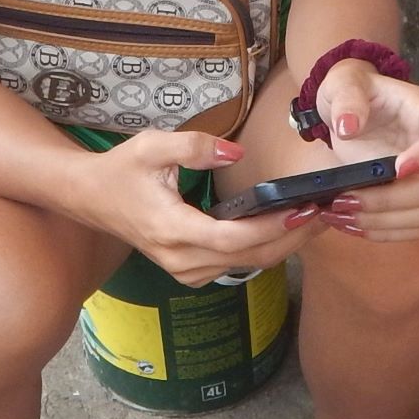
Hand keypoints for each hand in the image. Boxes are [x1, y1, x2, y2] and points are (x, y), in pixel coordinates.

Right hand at [78, 130, 319, 286]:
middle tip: (328, 211)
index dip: (273, 227)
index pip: (232, 239)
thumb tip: (237, 152)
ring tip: (316, 216)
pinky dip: (265, 249)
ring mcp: (185, 271)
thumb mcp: (151, 146)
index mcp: (171, 229)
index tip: (304, 208)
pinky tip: (286, 227)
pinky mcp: (191, 272)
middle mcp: (180, 259)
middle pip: (250, 258)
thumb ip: (195, 146)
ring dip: (284, 244)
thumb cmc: (122, 170)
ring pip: (247, 266)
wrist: (91, 198)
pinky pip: (236, 266)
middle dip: (292, 237)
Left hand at [312, 61, 418, 241]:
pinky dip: (379, 232)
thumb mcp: (343, 81)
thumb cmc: (351, 90)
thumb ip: (347, 97)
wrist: (346, 112)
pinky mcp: (410, 201)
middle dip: (389, 199)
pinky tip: (348, 224)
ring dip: (381, 221)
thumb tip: (348, 127)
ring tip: (340, 215)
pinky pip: (408, 228)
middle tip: (345, 200)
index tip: (399, 169)